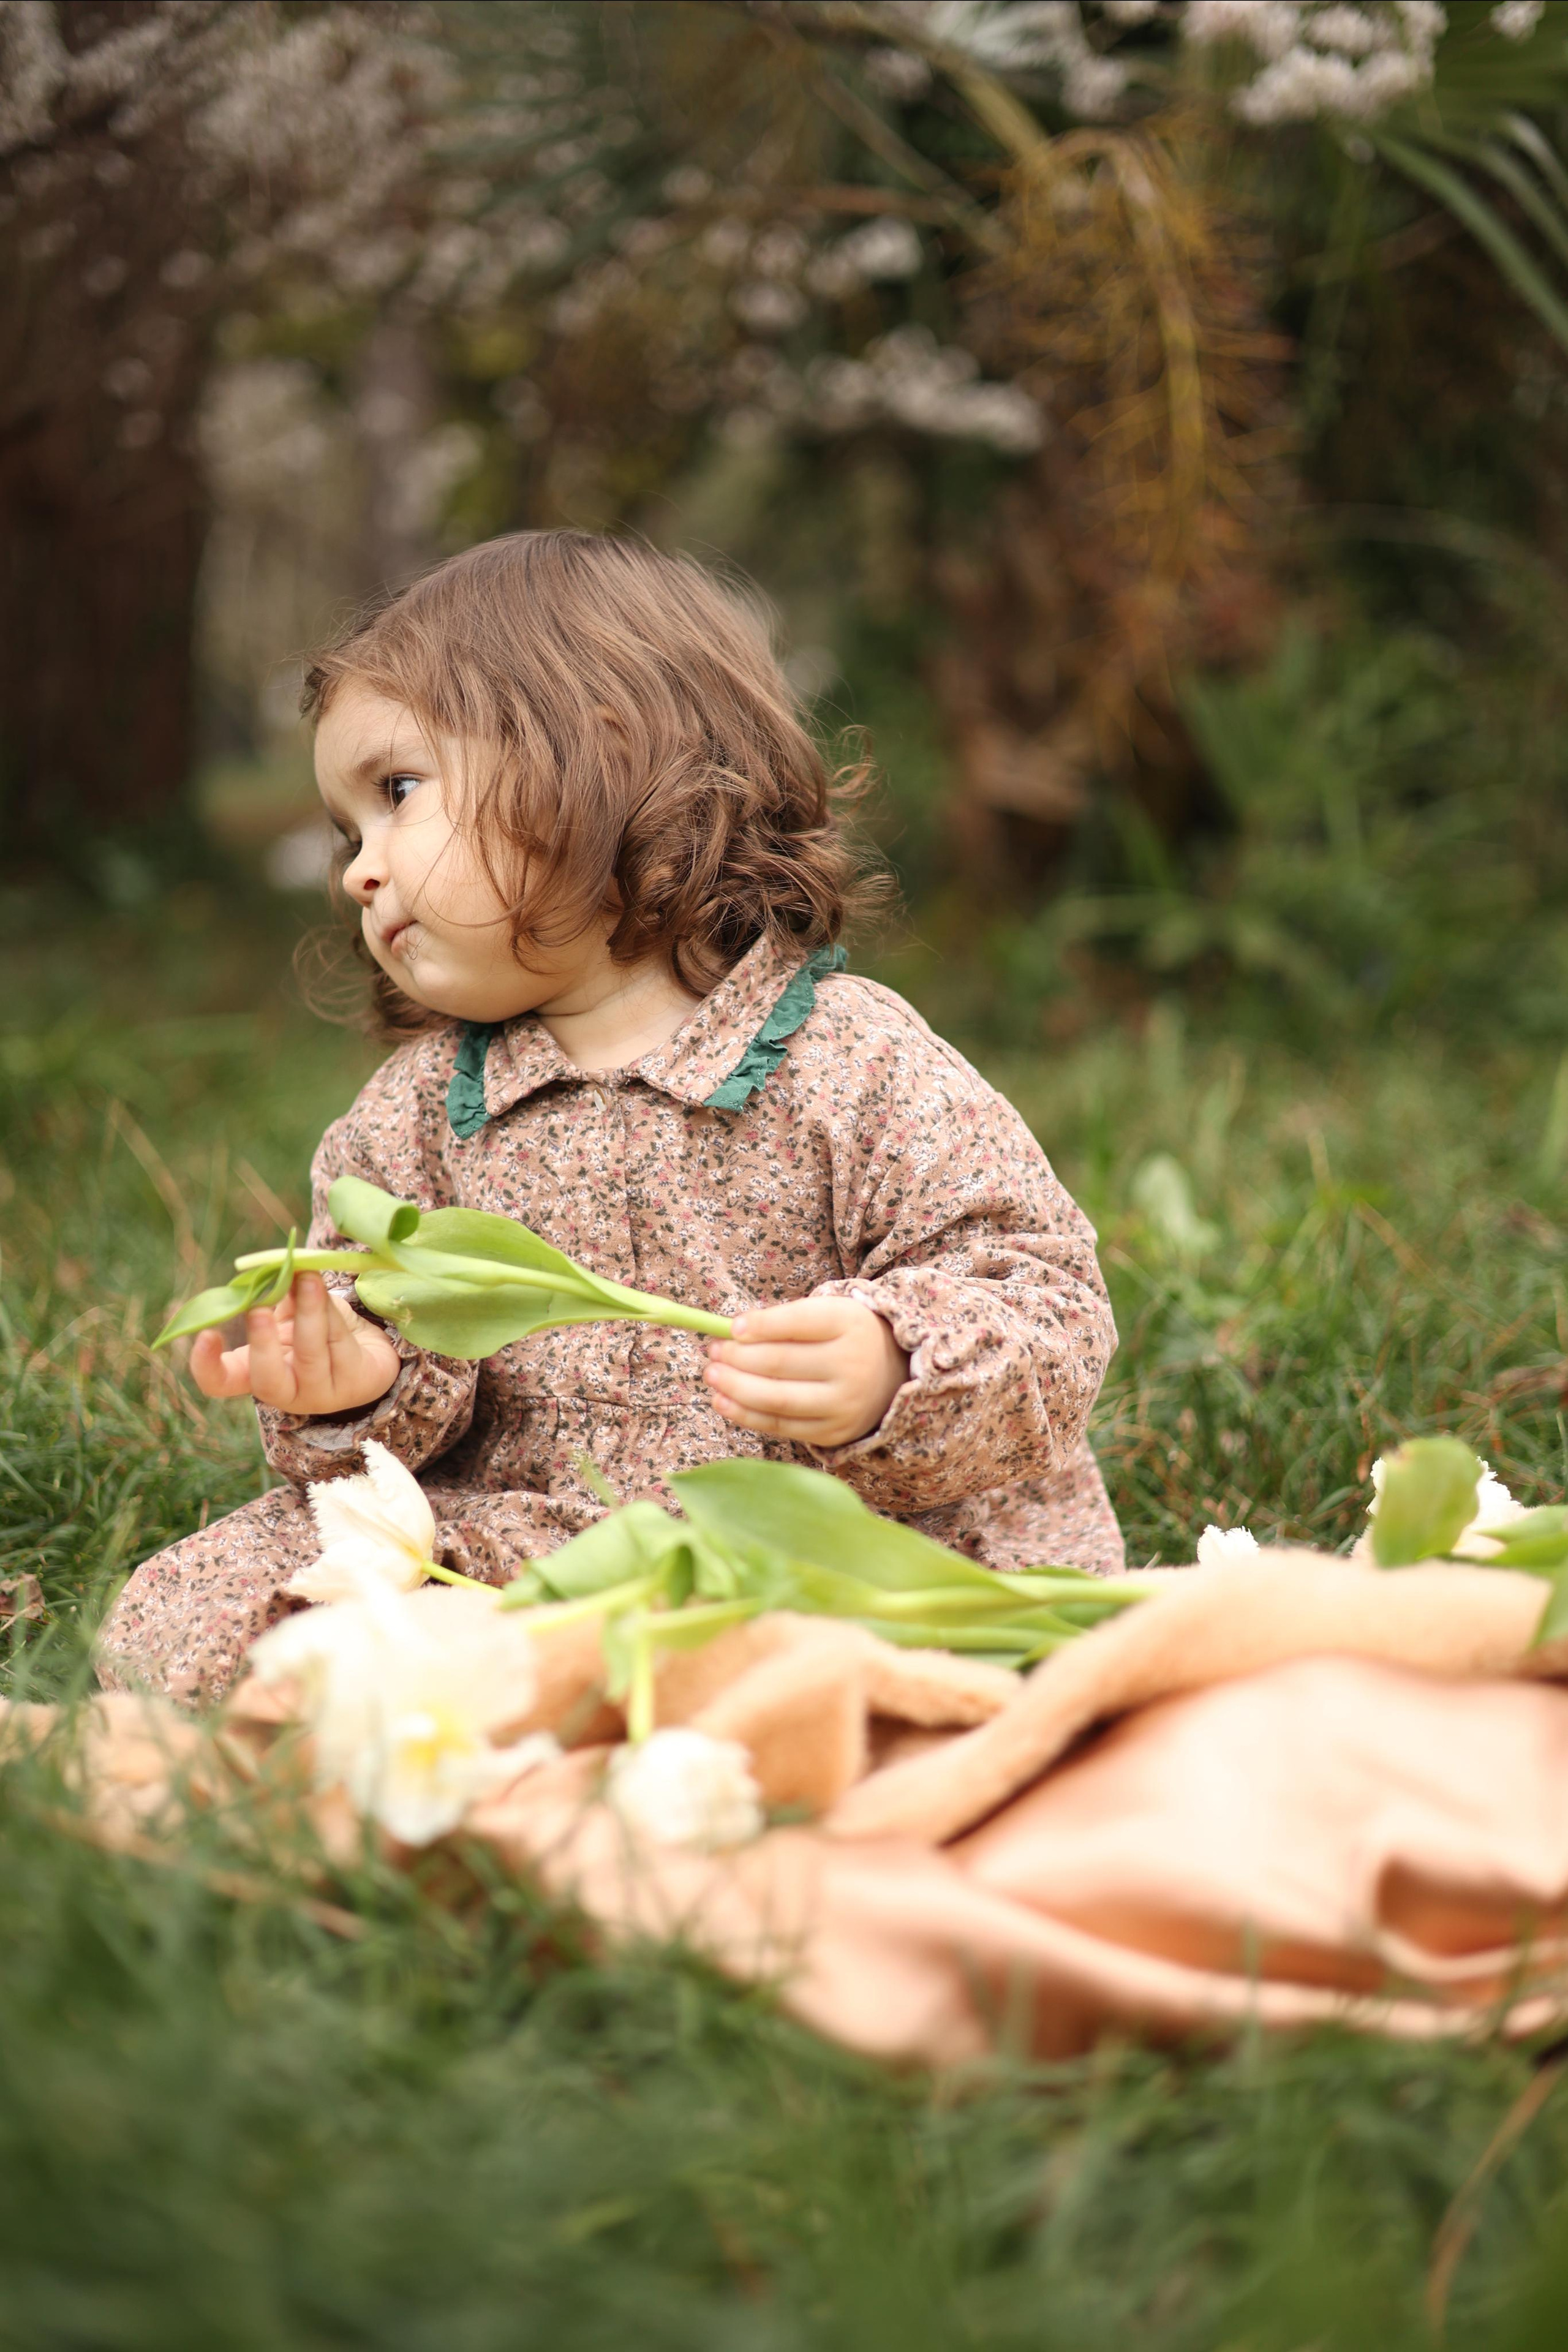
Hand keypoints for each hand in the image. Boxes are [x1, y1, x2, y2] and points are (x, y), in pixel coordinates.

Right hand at [189, 1272, 402, 1413]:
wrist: (367, 1353)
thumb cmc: (316, 1331)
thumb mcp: (290, 1311)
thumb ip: (277, 1293)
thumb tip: (273, 1263)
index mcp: (257, 1373)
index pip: (221, 1383)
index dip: (207, 1366)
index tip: (204, 1334)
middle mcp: (287, 1391)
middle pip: (267, 1381)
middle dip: (262, 1343)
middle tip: (257, 1309)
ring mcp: (321, 1392)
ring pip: (311, 1354)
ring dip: (308, 1311)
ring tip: (305, 1275)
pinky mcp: (354, 1382)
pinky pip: (339, 1341)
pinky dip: (329, 1309)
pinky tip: (322, 1286)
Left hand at [704, 1297, 909, 1448]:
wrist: (889, 1376)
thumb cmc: (843, 1337)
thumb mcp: (826, 1314)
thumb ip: (783, 1320)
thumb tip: (731, 1333)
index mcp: (850, 1324)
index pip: (798, 1322)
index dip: (761, 1325)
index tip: (732, 1328)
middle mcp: (852, 1366)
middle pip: (781, 1362)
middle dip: (738, 1357)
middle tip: (713, 1352)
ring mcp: (844, 1404)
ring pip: (777, 1398)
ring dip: (735, 1387)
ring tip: (712, 1375)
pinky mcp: (832, 1432)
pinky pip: (780, 1425)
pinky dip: (745, 1414)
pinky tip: (723, 1401)